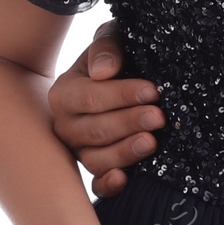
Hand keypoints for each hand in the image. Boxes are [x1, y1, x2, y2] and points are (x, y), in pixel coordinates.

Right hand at [46, 21, 165, 198]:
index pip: (90, 97)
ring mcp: (80, 150)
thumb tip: (105, 71)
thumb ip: (107, 47)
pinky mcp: (97, 167)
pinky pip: (97, 184)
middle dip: (129, 123)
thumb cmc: (118, 55)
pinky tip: (125, 179)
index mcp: (64, 94)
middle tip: (159, 117)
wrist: (127, 74)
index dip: (121, 95)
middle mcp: (66, 126)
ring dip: (124, 153)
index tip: (152, 91)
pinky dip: (108, 185)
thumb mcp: (112, 39)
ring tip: (152, 142)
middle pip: (94, 130)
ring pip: (96, 159)